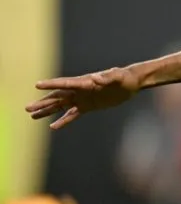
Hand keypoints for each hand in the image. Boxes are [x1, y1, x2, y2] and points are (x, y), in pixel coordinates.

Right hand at [26, 67, 140, 128]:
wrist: (131, 83)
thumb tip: (95, 78)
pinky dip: (63, 120)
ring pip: (61, 106)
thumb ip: (107, 77)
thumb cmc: (124, 77)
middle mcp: (80, 90)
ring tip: (32, 115)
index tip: (37, 85)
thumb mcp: (118, 77)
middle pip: (57, 97)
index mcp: (85, 82)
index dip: (51, 84)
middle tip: (27, 108)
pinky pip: (72, 115)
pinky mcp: (88, 107)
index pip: (65, 83)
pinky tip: (52, 126)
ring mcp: (82, 99)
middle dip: (42, 102)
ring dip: (47, 111)